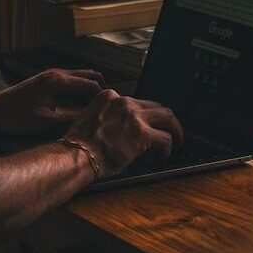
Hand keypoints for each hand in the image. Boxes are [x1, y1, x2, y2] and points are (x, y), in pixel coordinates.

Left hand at [0, 69, 104, 135]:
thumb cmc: (14, 117)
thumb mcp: (45, 123)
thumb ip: (71, 120)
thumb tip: (93, 122)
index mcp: (58, 80)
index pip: (92, 85)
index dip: (103, 99)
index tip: (108, 114)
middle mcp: (57, 73)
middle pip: (91, 76)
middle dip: (101, 92)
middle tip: (105, 111)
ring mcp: (52, 76)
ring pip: (83, 78)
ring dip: (91, 92)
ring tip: (95, 111)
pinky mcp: (48, 82)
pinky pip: (73, 83)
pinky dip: (81, 93)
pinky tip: (80, 109)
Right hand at [63, 89, 183, 176]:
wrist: (75, 155)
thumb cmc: (77, 145)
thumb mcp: (87, 119)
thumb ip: (104, 116)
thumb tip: (118, 128)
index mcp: (109, 96)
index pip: (136, 101)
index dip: (144, 115)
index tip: (146, 124)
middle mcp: (124, 102)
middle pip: (155, 105)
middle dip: (164, 119)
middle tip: (170, 129)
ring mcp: (134, 116)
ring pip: (167, 117)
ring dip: (175, 129)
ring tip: (177, 140)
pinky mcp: (142, 134)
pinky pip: (165, 138)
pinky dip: (168, 148)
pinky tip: (163, 156)